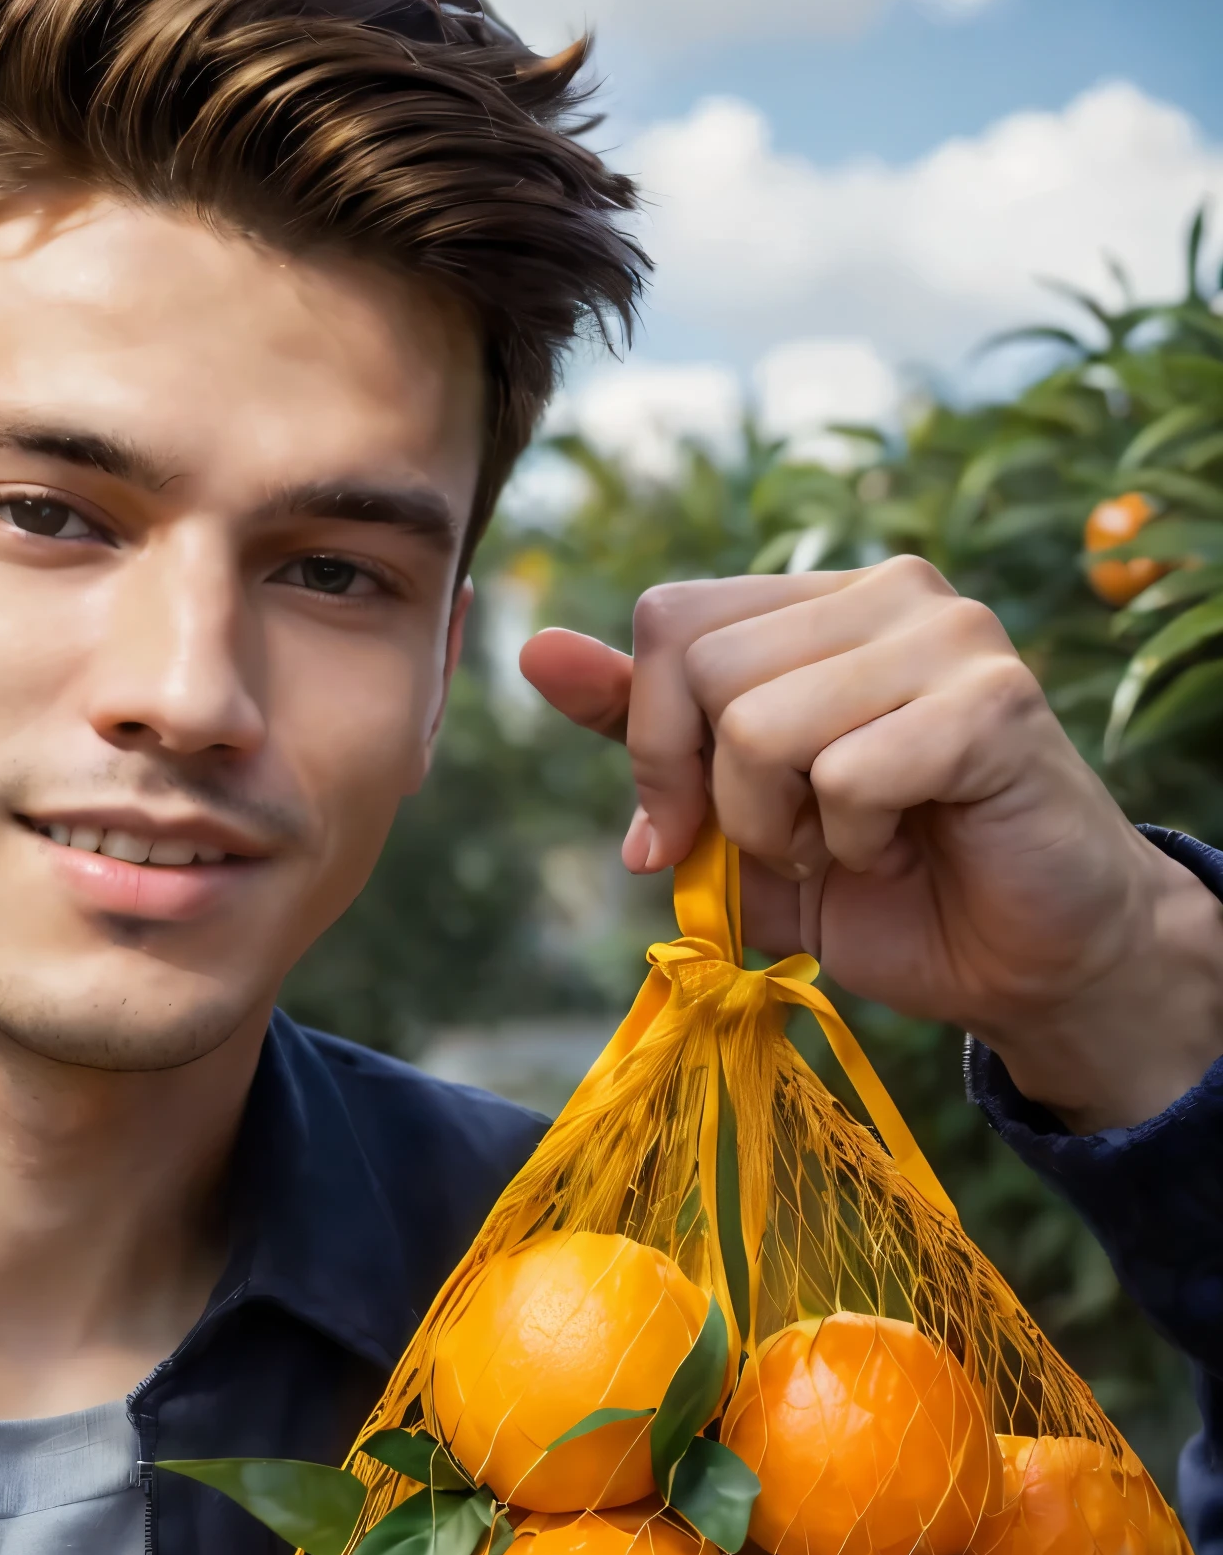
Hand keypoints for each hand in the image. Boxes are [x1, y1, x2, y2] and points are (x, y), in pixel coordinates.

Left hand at [519, 557, 1222, 1131]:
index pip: (668, 620)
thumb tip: (536, 650)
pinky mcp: (993, 700)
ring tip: (851, 840)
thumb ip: (641, 734)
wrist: (1017, 962)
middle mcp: (884, 592)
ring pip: (759, 725)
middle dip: (711, 795)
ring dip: (780, 825)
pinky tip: (904, 843)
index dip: (651, 741)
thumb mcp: (725, 813)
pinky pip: (845, 774)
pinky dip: (853, 841)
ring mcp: (947, 634)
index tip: (680, 827)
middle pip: (697, 670)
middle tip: (791, 841)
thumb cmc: (877, 886)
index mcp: (813, 605)